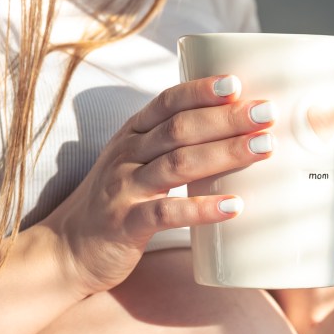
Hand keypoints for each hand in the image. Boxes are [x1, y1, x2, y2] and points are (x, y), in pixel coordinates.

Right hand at [38, 74, 273, 295]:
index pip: (167, 102)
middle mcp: (126, 156)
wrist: (67, 251)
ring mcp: (123, 189)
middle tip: (267, 113)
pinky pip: (167, 213)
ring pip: (177, 163)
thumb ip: (172, 148)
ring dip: (225, 153)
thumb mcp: (136, 166)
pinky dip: (202, 208)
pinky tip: (234, 206)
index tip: (236, 82)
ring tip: (264, 147)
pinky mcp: (125, 225)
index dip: (201, 90)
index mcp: (132, 136)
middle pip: (180, 129)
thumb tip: (238, 136)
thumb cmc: (117, 205)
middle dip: (226, 118)